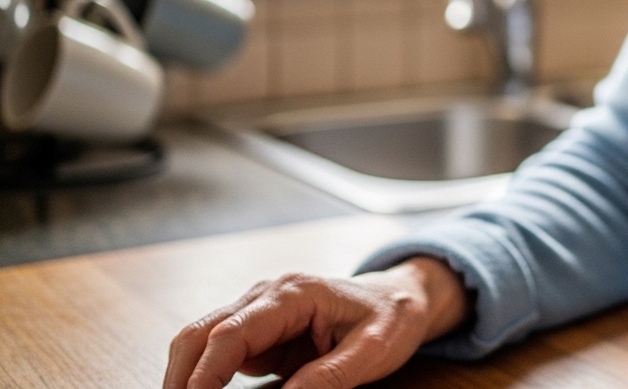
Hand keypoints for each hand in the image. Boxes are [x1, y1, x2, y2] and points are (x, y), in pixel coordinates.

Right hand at [163, 257, 468, 388]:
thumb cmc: (392, 317)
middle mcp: (267, 296)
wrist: (401, 297)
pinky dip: (204, 378)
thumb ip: (330, 376)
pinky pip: (220, 353)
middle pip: (200, 333)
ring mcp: (260, 312)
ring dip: (187, 377)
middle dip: (180, 377)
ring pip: (201, 341)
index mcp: (293, 294)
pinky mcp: (260, 332)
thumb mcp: (373, 351)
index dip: (205, 375)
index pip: (230, 334)